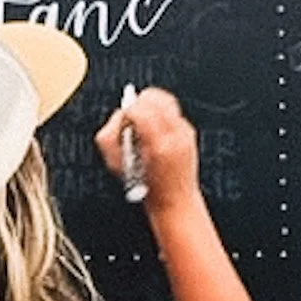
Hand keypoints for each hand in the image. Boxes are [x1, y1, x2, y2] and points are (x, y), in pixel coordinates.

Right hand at [94, 87, 201, 216]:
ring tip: (142, 116)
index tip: (123, 117)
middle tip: (131, 113)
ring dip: (151, 104)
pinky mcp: (190, 133)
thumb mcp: (119, 167)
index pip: (140, 110)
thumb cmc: (146, 189)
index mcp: (158, 145)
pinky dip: (160, 113)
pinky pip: (172, 112)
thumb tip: (117, 116)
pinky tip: (154, 127)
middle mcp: (176, 136)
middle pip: (155, 99)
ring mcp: (185, 134)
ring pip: (166, 100)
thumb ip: (110, 139)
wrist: (175, 201)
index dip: (127, 110)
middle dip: (139, 102)